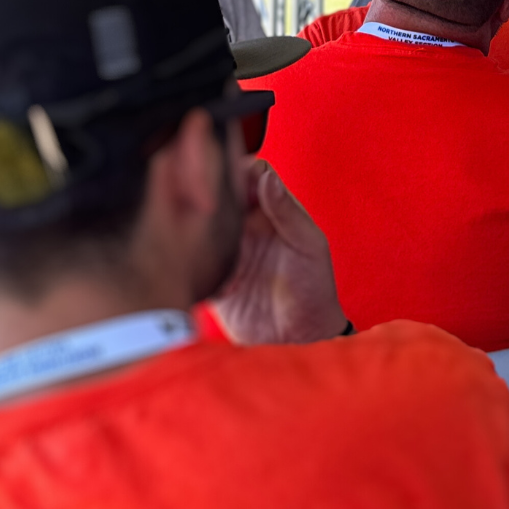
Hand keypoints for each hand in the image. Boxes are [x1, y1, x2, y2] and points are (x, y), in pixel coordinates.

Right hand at [208, 159, 346, 344]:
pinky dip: (194, 266)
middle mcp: (245, 225)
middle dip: (209, 197)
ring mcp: (226, 251)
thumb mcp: (308, 245)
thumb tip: (267, 177)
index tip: (230, 182)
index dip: (237, 171)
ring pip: (199, 226)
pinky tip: (214, 279)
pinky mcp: (212, 279)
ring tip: (212, 250)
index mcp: (270, 210)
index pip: (247, 173)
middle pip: (218, 195)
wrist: (302, 337)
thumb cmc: (315, 287)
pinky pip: (192, 264)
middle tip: (209, 213)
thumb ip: (287, 212)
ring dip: (198, 232)